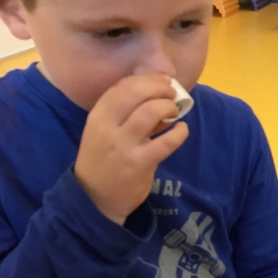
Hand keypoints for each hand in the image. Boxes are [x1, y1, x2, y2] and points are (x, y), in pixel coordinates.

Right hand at [74, 74, 188, 224]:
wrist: (95, 198)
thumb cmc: (104, 160)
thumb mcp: (105, 132)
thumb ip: (126, 113)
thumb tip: (158, 93)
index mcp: (97, 116)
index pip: (122, 86)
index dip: (146, 79)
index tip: (162, 80)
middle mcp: (107, 127)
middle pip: (136, 93)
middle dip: (159, 87)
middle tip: (172, 93)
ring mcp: (123, 146)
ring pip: (150, 112)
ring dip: (168, 107)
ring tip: (174, 111)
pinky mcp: (139, 163)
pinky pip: (166, 142)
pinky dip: (179, 132)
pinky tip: (182, 130)